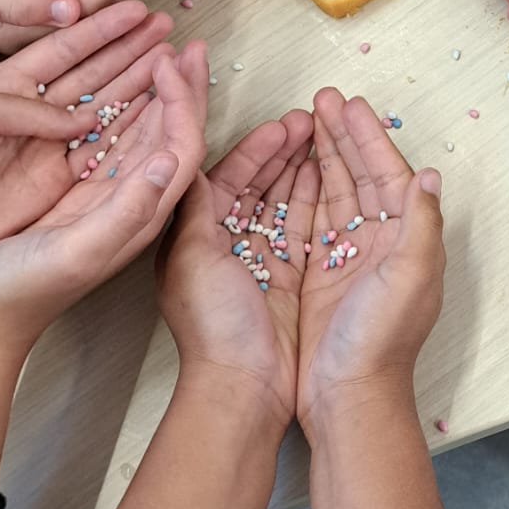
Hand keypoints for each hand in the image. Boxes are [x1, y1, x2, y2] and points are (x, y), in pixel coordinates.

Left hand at [0, 0, 173, 289]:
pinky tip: (155, 111)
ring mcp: (45, 145)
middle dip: (129, 48)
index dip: (101, 28)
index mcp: (6, 81)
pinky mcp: (53, 181)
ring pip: (102, 107)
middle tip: (166, 26)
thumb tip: (78, 120)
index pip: (64, 46)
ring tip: (170, 59)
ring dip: (135, 83)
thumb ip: (26, 109)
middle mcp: (31, 109)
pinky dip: (127, 132)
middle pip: (91, 72)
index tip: (136, 9)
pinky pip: (97, 151)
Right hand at [0, 44, 205, 354]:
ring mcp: (111, 199)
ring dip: (160, 94)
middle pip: (173, 135)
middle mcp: (135, 203)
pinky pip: (116, 144)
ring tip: (166, 55)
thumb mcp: (78, 250)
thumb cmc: (23, 290)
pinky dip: (126, 111)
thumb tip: (170, 159)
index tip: (170, 58)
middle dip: (185, 88)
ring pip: (147, 135)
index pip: (181, 145)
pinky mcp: (86, 199)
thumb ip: (127, 208)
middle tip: (189, 44)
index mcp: (142, 213)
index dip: (183, 99)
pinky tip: (121, 92)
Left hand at [157, 104, 316, 430]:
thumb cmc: (214, 328)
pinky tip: (327, 175)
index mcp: (196, 236)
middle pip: (255, 182)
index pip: (225, 175)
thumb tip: (182, 160)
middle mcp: (225, 244)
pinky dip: (313, 198)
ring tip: (320, 138)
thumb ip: (193, 208)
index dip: (254, 147)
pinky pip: (302, 226)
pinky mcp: (289, 278)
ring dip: (298, 167)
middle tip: (308, 121)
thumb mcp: (191, 258)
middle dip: (280, 149)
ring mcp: (260, 260)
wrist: (246, 388)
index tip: (282, 124)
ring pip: (280, 198)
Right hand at [295, 89, 444, 445]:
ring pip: (337, 193)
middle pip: (361, 176)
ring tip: (304, 122)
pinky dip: (304, 192)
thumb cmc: (381, 341)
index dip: (368, 137)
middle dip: (342, 136)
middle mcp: (380, 244)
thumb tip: (431, 175)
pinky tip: (291, 169)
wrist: (348, 398)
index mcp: (406, 240)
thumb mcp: (410, 276)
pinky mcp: (320, 276)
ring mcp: (348, 259)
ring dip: (323, 156)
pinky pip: (313, 220)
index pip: (388, 174)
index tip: (347, 104)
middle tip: (321, 100)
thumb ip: (421, 223)